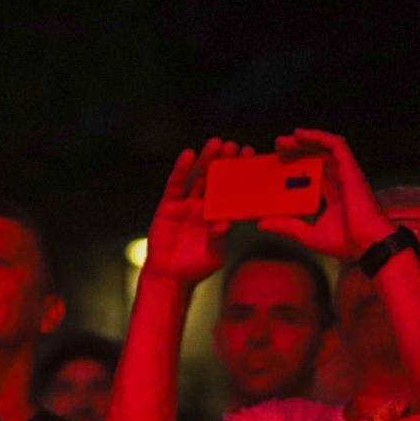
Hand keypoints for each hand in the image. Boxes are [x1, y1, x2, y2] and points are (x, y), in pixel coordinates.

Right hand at [141, 137, 237, 282]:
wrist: (170, 277)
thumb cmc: (195, 268)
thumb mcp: (212, 254)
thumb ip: (218, 239)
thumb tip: (225, 224)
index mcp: (219, 216)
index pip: (232, 192)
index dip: (239, 176)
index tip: (251, 159)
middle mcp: (203, 206)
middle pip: (216, 179)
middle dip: (225, 162)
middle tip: (235, 145)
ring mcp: (186, 204)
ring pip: (197, 177)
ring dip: (206, 160)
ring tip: (216, 143)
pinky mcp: (168, 206)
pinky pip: (175, 184)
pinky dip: (181, 169)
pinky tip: (188, 154)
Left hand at [256, 129, 392, 260]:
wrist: (367, 245)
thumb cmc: (346, 243)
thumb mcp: (308, 235)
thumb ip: (287, 226)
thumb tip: (262, 224)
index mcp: (331, 195)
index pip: (311, 173)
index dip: (295, 165)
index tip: (276, 163)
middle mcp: (338, 181)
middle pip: (316, 157)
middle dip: (296, 149)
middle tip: (276, 147)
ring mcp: (345, 173)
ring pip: (324, 148)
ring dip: (304, 140)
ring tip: (284, 140)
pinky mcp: (351, 169)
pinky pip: (336, 145)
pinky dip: (319, 136)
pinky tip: (300, 134)